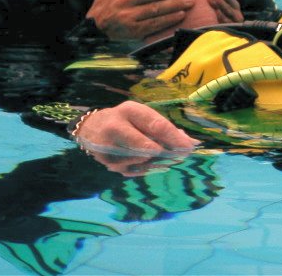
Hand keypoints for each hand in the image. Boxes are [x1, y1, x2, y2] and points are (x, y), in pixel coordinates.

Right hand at [74, 101, 199, 174]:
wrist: (91, 129)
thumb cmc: (125, 120)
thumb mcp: (141, 116)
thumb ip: (163, 127)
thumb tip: (190, 143)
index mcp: (129, 111)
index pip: (156, 125)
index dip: (174, 138)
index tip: (189, 147)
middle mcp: (115, 127)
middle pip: (147, 147)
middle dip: (167, 153)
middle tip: (180, 157)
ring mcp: (109, 148)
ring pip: (142, 162)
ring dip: (158, 162)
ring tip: (164, 158)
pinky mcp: (107, 163)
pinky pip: (135, 171)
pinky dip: (147, 168)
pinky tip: (150, 163)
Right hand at [87, 0, 197, 40]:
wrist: (92, 29)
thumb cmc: (103, 6)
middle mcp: (125, 0)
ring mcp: (129, 16)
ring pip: (157, 8)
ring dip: (176, 3)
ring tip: (190, 0)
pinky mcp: (133, 30)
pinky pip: (154, 24)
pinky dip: (168, 19)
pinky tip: (180, 15)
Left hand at [199, 0, 243, 23]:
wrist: (219, 42)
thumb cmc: (207, 20)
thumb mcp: (207, 5)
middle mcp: (232, 5)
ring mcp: (235, 16)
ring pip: (228, 6)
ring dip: (218, 0)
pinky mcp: (234, 27)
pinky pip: (228, 21)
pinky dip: (222, 16)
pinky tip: (216, 13)